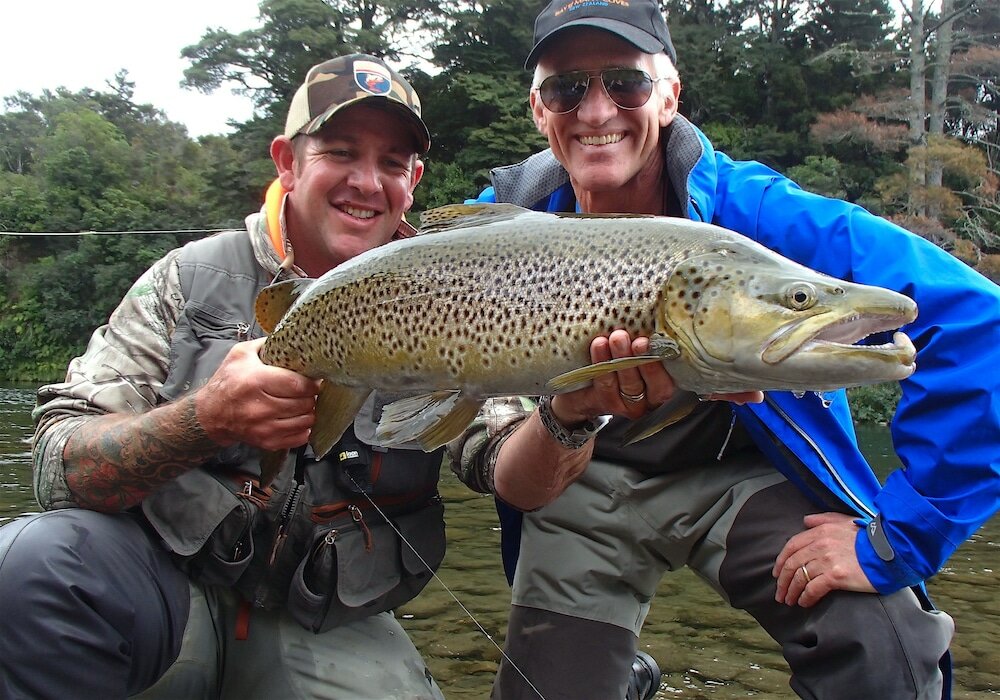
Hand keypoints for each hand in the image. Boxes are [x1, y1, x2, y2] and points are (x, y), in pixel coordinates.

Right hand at [195, 338, 321, 449]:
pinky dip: (304, 427)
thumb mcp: (240, 354)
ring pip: (305, 420)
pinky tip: (297, 418)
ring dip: (309, 411)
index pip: (297, 384)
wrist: (210, 414)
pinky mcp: (267, 442)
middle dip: (311, 396)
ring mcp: (264, 427)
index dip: (311, 382)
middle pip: (304, 403)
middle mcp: (260, 407)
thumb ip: (266, 344)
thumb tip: (291, 337)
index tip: (313, 380)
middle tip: (308, 391)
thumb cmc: (227, 381)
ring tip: (303, 403)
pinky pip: (299, 437)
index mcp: (255, 381)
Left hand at [550, 330, 761, 424]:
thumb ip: (703, 368)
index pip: (701, 388)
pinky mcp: (605, 403)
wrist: (584, 389)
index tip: (711, 371)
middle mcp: (657, 400)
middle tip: (641, 340)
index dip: (716, 387)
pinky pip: (605, 385)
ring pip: (630, 384)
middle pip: (659, 386)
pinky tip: (598, 345)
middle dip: (649, 362)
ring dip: (622, 360)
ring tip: (616, 337)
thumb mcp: (668, 361)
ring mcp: (631, 404)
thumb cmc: (633, 363)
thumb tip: (759, 394)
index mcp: (677, 388)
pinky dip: (601, 364)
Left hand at [772, 512, 876, 606]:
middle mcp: (820, 544)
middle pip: (791, 564)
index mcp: (820, 531)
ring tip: (789, 601)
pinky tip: (804, 603)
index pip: (791, 546)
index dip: (781, 561)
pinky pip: (813, 589)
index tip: (777, 573)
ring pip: (800, 578)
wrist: (892, 551)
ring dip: (791, 592)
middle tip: (780, 593)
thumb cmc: (869, 538)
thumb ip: (822, 519)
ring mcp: (827, 560)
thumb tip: (805, 520)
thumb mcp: (844, 521)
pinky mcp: (836, 576)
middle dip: (782, 581)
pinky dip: (805, 597)